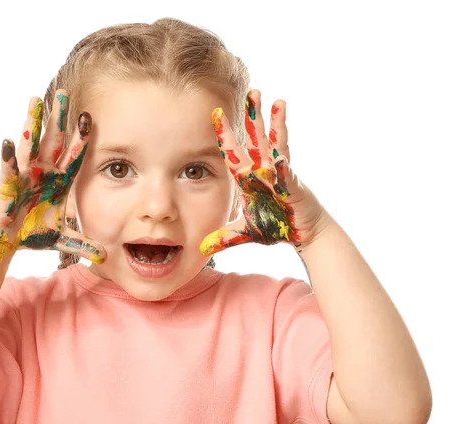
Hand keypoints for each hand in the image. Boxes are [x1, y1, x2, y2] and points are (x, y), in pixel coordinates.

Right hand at [0, 93, 106, 263]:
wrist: (5, 237)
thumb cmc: (32, 232)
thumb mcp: (62, 238)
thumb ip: (83, 244)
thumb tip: (105, 257)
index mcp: (58, 181)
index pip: (74, 156)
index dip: (82, 139)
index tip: (90, 118)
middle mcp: (43, 172)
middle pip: (53, 141)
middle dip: (58, 118)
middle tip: (64, 93)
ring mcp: (25, 174)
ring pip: (30, 145)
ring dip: (33, 124)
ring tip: (34, 101)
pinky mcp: (7, 184)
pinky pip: (9, 168)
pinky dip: (8, 156)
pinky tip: (8, 140)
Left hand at [200, 89, 328, 256]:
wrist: (303, 233)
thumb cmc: (275, 227)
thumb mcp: (245, 233)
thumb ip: (224, 238)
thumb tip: (202, 249)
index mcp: (250, 179)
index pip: (234, 154)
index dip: (225, 136)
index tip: (216, 115)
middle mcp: (265, 171)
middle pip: (256, 140)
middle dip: (252, 117)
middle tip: (250, 91)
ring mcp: (281, 175)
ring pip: (277, 145)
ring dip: (275, 124)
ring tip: (277, 100)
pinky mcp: (294, 186)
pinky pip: (288, 175)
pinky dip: (284, 168)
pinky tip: (281, 159)